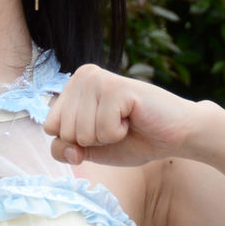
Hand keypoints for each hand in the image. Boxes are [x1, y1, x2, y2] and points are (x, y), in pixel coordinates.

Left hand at [44, 65, 205, 169]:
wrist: (175, 135)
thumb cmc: (134, 139)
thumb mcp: (90, 149)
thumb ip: (66, 149)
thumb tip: (67, 147)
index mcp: (73, 86)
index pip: (50, 128)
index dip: (76, 142)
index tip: (101, 130)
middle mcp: (83, 75)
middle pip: (63, 131)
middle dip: (91, 141)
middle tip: (116, 126)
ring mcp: (99, 79)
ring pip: (81, 133)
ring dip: (106, 137)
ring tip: (125, 122)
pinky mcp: (116, 88)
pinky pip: (102, 131)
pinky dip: (118, 134)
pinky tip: (133, 119)